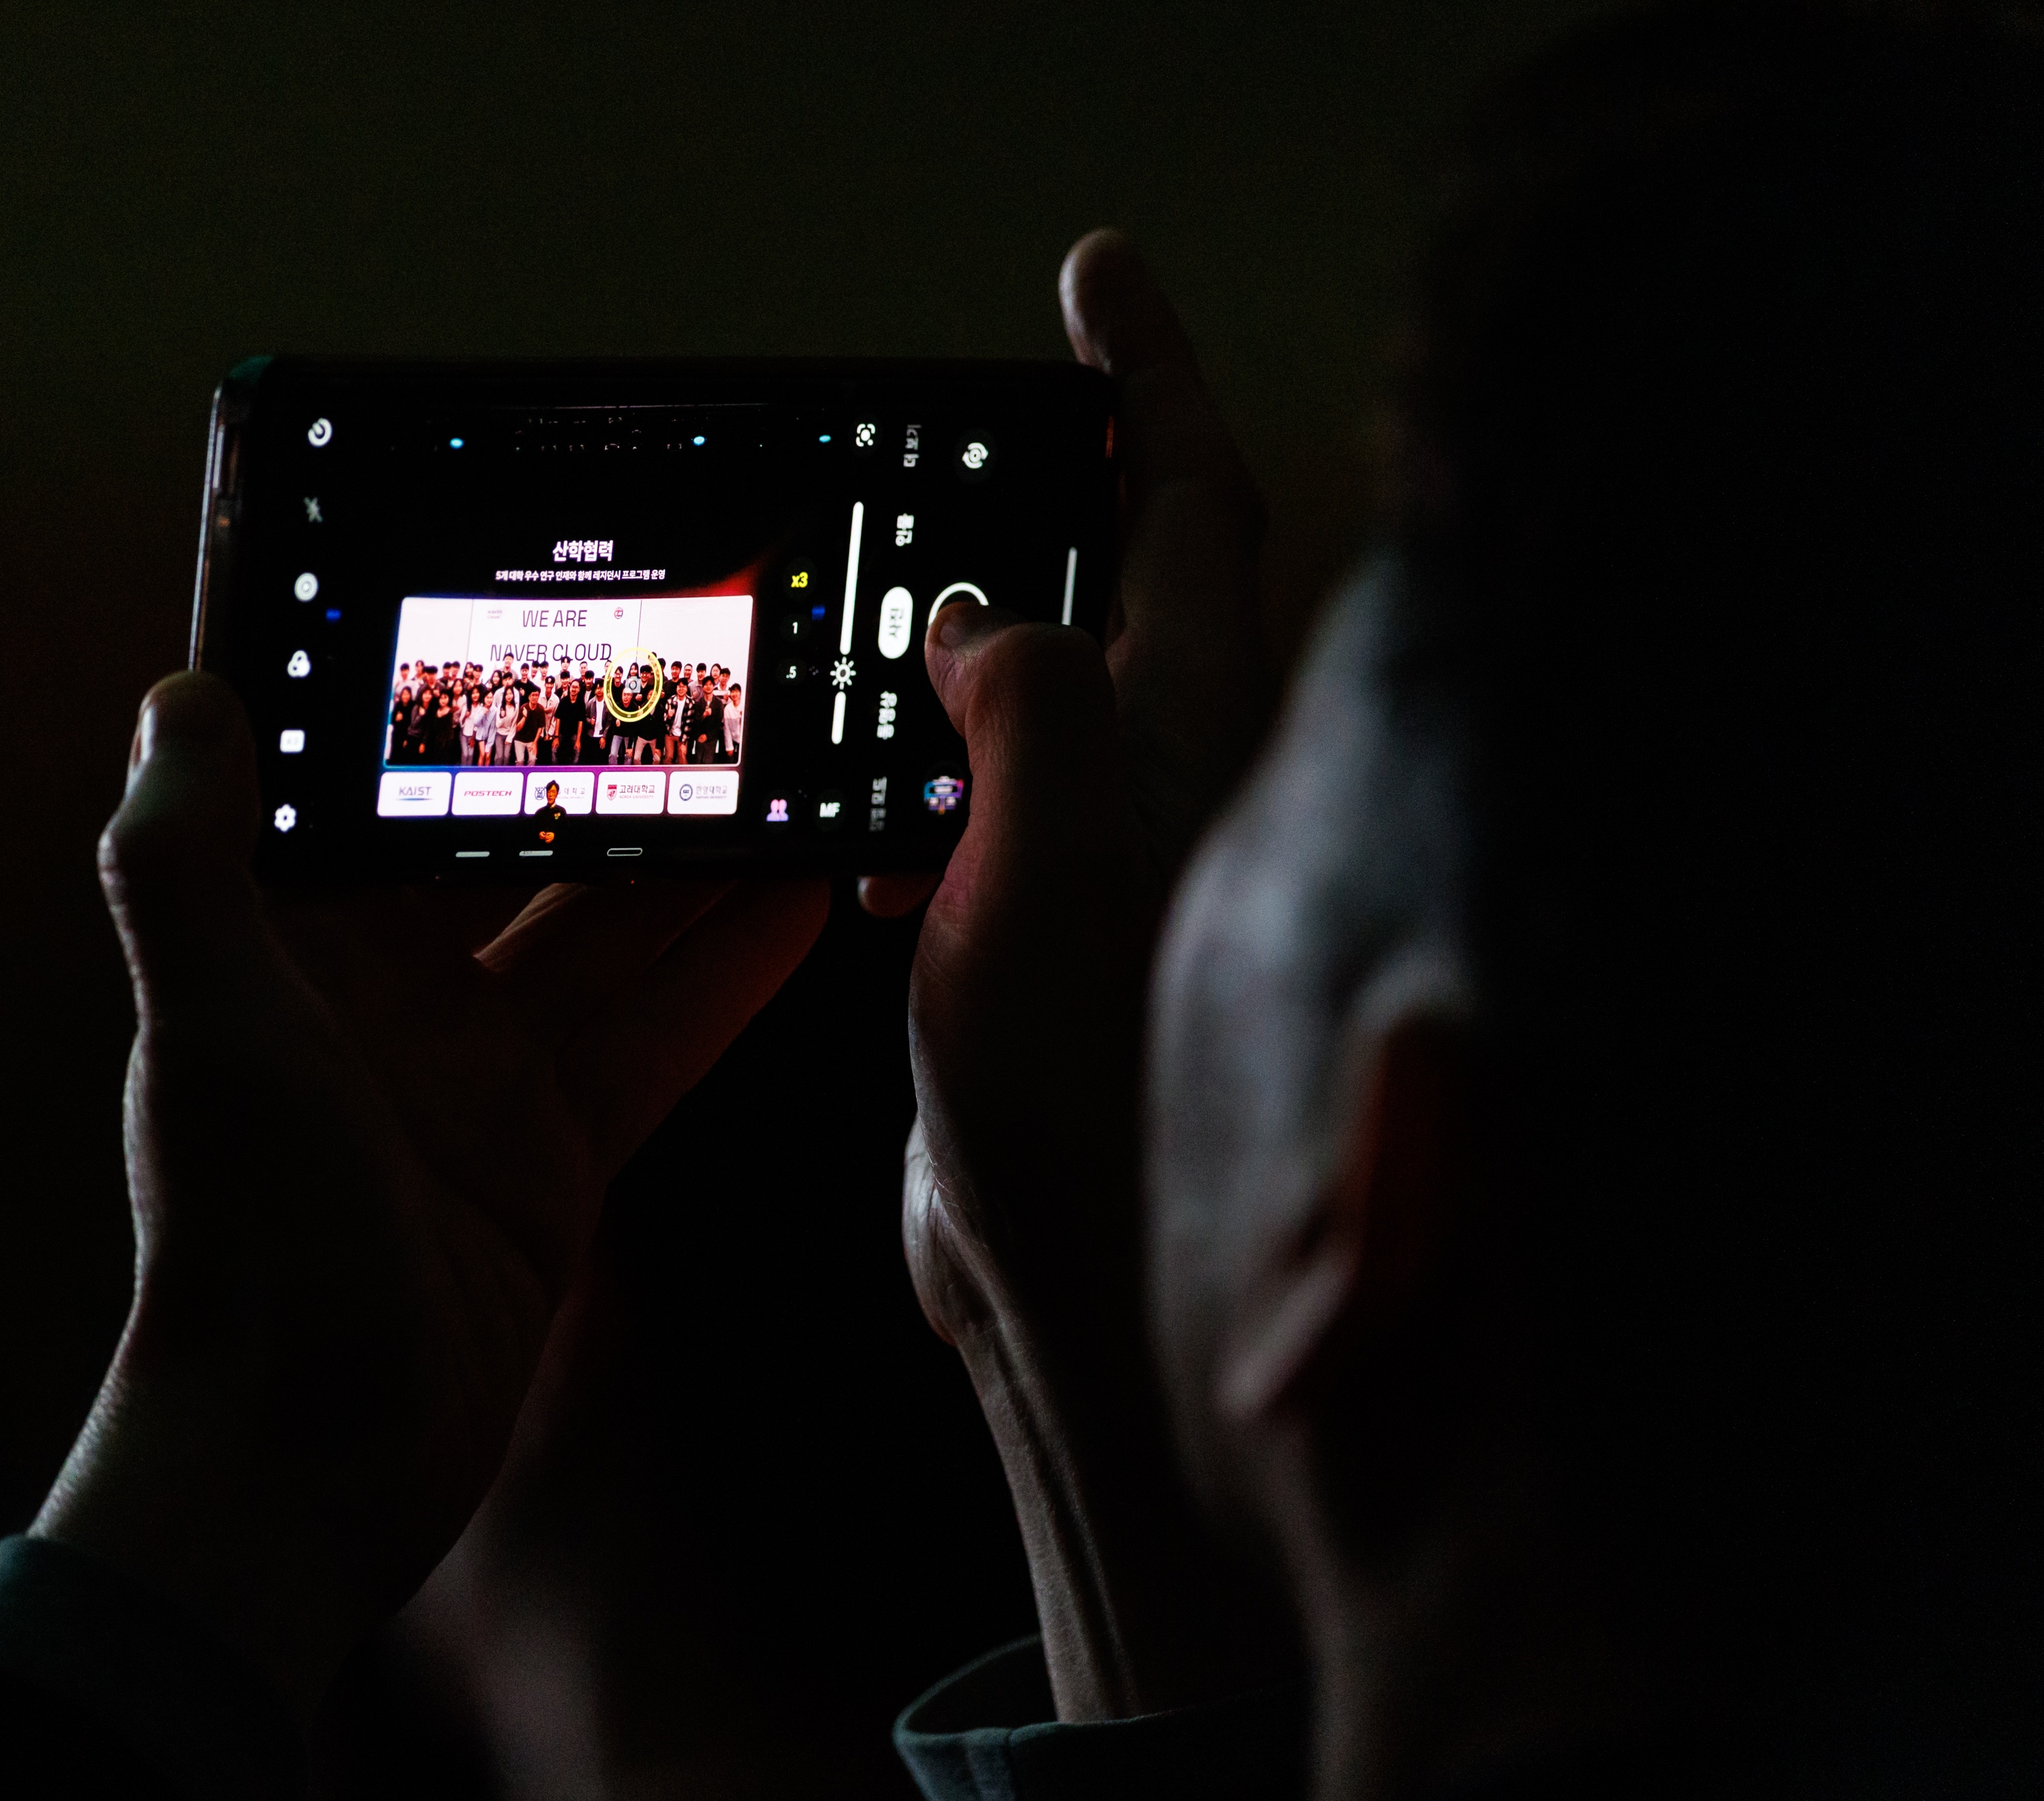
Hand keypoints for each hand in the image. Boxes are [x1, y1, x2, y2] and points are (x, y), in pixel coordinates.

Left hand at [39, 675, 825, 1717]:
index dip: (448, 705)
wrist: (307, 1462)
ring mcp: (479, 1077)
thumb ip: (182, 860)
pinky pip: (655, 1037)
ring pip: (607, 933)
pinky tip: (802, 899)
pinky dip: (726, 972)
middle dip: (600, 769)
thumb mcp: (207, 1026)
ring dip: (690, 854)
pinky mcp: (555, 1155)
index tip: (529, 616)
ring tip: (783, 763)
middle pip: (515, 850)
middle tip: (708, 677)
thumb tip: (186, 688)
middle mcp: (386, 998)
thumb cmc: (240, 1242)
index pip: (382, 788)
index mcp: (291, 946)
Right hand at [888, 231, 1291, 1718]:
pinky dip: (914, 777)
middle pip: (1121, 583)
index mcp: (1184, 738)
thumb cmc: (1078, 1087)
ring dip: (960, 642)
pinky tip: (857, 822)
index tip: (1091, 274)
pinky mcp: (1034, 947)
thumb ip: (1025, 699)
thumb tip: (981, 610)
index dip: (1142, 377)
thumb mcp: (1044, 857)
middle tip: (960, 428)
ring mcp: (1100, 868)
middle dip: (1051, 489)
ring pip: (1037, 697)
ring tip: (867, 612)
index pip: (1186, 506)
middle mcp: (1163, 787)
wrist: (1069, 1283)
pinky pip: (975, 809)